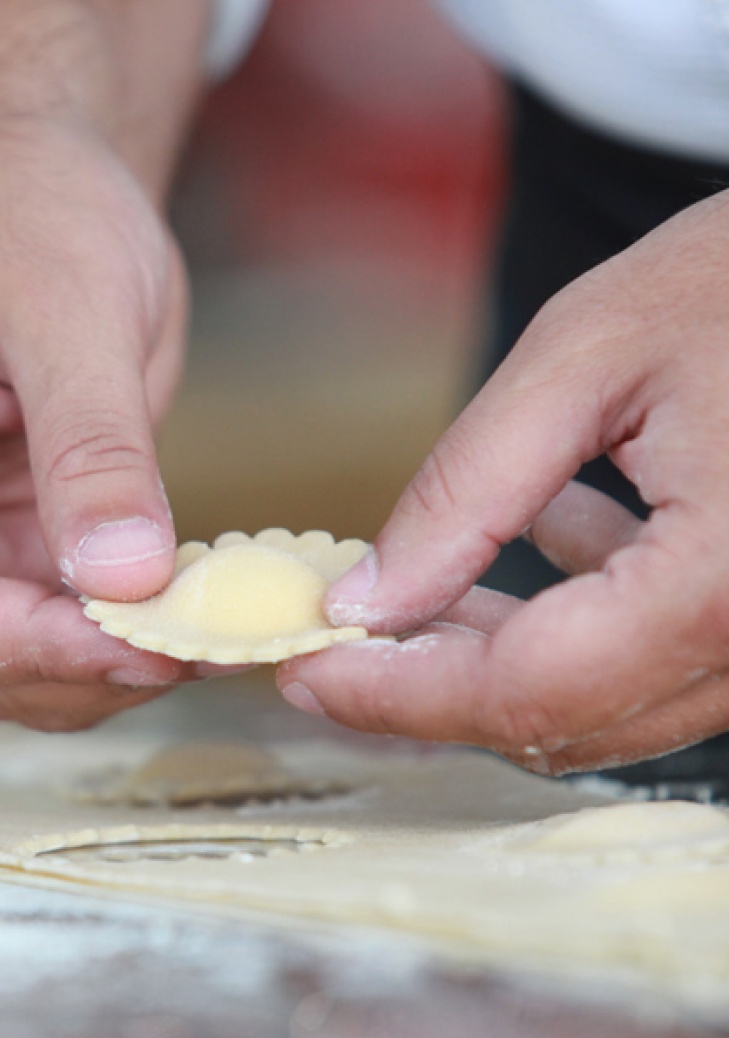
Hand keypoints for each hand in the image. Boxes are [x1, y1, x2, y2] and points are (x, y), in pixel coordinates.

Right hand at [0, 117, 196, 729]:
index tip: (149, 651)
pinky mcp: (40, 541)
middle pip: (3, 656)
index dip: (44, 648)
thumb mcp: (67, 320)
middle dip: (103, 669)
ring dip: (136, 662)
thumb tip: (125, 573)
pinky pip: (89, 616)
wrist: (60, 200)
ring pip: (47, 654)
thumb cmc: (36, 218)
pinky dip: (153, 628)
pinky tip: (219, 613)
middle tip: (214, 650)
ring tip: (231, 636)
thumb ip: (91, 449)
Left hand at [279, 175, 728, 771]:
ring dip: (503, 659)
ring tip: (427, 584)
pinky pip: (662, 666)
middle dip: (436, 687)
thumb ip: (468, 490)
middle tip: (342, 639)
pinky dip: (581, 630)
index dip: (400, 695)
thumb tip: (369, 598)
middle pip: (564, 721)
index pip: (528, 689)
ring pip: (610, 708)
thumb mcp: (592, 354)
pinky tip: (555, 537)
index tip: (307, 671)